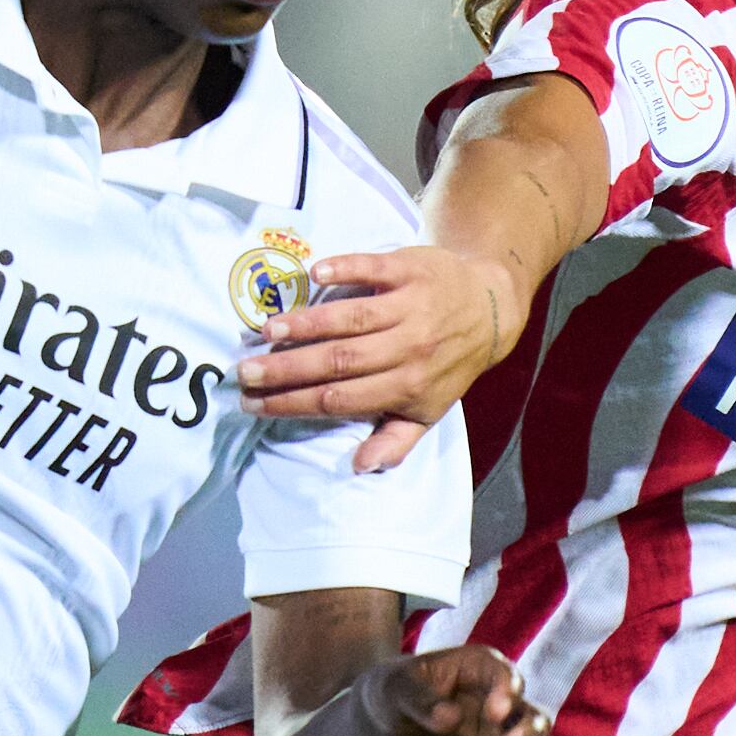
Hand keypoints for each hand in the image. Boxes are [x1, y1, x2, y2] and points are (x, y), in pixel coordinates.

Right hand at [235, 244, 532, 471]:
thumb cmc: (448, 362)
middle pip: (340, 362)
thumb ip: (395, 440)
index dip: (294, 403)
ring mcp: (411, 306)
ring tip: (267, 331)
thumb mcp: (429, 409)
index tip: (254, 404)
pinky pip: (375, 269)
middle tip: (246, 372)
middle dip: (288, 369)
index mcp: (407, 387)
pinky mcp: (411, 269)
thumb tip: (360, 467)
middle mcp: (409, 349)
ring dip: (307, 324)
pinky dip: (345, 269)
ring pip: (352, 318)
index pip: (340, 400)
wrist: (489, 307)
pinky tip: (314, 274)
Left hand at [373, 642, 549, 735]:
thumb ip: (420, 699)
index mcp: (482, 670)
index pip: (506, 676)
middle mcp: (504, 703)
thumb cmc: (396, 694)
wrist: (391, 727)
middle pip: (535, 719)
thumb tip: (449, 719)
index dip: (508, 693)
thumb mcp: (396, 689)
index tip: (494, 713)